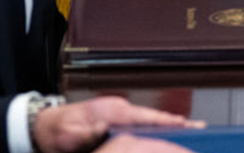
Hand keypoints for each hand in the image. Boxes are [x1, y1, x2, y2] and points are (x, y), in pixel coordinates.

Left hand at [34, 96, 203, 152]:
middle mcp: (119, 108)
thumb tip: (108, 127)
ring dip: (169, 126)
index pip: (146, 116)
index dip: (168, 121)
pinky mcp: (117, 119)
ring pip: (150, 120)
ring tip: (190, 132)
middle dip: (176, 123)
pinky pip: (142, 124)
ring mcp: (119, 113)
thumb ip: (92, 131)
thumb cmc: (59, 132)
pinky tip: (167, 134)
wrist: (44, 128)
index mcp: (113, 109)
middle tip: (199, 128)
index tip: (187, 125)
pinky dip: (157, 128)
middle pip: (154, 117)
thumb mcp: (72, 135)